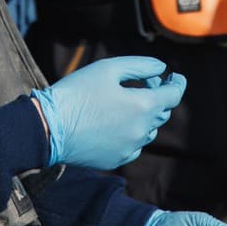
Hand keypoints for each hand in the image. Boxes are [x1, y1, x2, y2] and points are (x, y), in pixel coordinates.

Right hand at [31, 56, 185, 169]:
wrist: (49, 127)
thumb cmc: (78, 92)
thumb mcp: (109, 68)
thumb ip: (141, 66)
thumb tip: (161, 69)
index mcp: (143, 106)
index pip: (173, 95)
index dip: (177, 83)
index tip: (175, 76)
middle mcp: (141, 131)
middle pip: (162, 112)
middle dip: (158, 96)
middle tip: (144, 83)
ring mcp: (130, 148)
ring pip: (148, 130)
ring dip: (145, 116)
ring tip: (126, 103)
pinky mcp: (116, 159)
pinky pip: (134, 146)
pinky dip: (132, 133)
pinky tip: (115, 123)